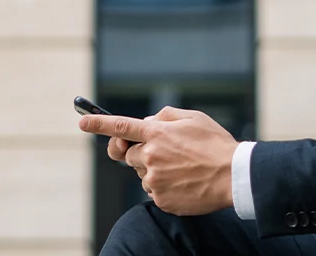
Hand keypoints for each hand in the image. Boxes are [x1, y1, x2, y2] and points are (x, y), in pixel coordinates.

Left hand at [79, 106, 238, 215]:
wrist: (234, 176)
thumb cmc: (216, 145)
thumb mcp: (193, 118)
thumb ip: (164, 117)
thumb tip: (148, 123)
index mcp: (157, 133)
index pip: (120, 127)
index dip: (98, 123)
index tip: (82, 122)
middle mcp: (150, 156)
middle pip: (130, 155)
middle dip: (141, 152)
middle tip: (165, 154)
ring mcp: (154, 179)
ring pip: (143, 174)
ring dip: (156, 170)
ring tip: (184, 169)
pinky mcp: (161, 198)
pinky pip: (154, 191)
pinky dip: (166, 187)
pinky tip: (185, 182)